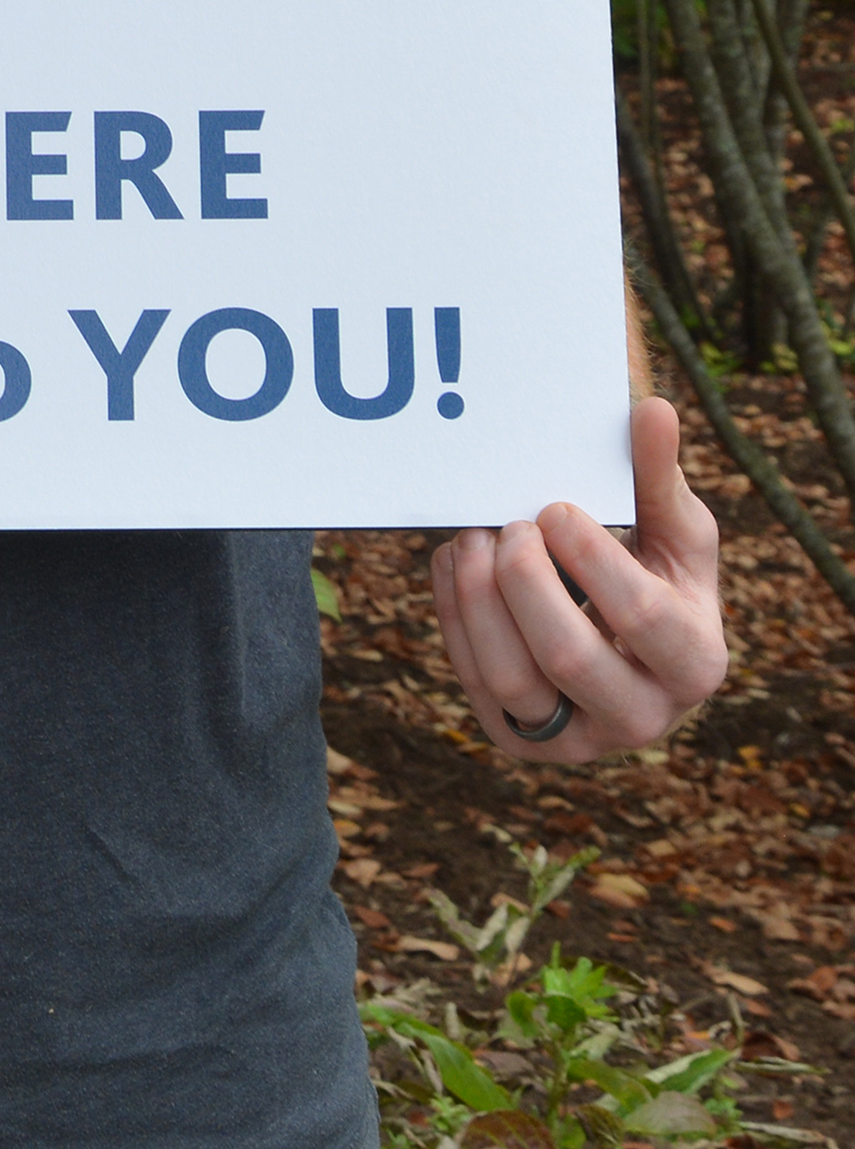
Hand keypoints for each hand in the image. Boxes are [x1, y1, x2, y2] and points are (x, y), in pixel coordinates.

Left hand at [429, 398, 725, 763]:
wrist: (626, 650)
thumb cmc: (658, 575)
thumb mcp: (674, 531)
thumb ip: (660, 476)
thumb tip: (652, 409)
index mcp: (695, 663)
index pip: (642, 618)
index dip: (592, 557)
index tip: (554, 507)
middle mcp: (641, 718)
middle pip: (567, 655)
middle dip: (525, 579)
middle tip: (508, 524)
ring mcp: (575, 739)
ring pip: (508, 679)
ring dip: (477, 598)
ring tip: (472, 537)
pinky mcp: (518, 737)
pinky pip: (473, 683)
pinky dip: (454, 616)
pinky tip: (453, 563)